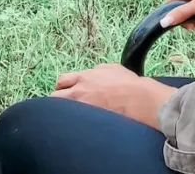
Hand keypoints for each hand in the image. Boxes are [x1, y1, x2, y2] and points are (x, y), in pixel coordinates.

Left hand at [51, 64, 175, 129]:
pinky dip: (73, 124)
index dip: (62, 87)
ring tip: (70, 118)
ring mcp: (82, 108)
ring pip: (61, 113)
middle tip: (66, 105)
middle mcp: (78, 92)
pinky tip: (80, 126)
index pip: (61, 81)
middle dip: (58, 101)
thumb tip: (91, 73)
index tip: (66, 92)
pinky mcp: (87, 122)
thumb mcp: (112, 68)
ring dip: (63, 114)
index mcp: (84, 77)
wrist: (138, 99)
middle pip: (55, 97)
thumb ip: (97, 71)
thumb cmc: (128, 83)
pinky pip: (73, 124)